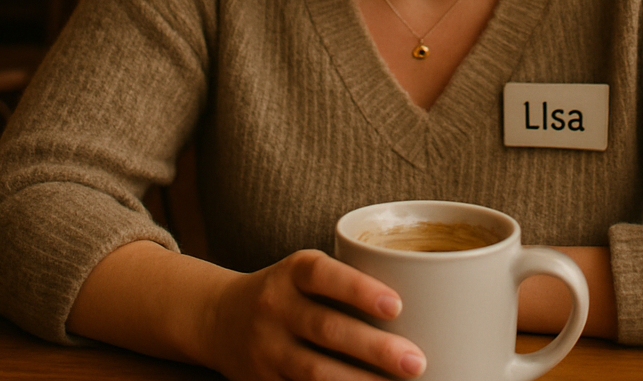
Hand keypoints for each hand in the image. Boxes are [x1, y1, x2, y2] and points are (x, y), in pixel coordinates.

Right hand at [208, 249, 426, 380]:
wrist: (218, 318)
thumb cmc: (288, 290)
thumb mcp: (306, 272)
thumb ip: (347, 283)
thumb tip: (423, 302)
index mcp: (292, 272)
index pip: (324, 274)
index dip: (359, 289)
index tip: (397, 305)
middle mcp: (276, 307)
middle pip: (326, 329)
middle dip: (373, 348)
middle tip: (416, 361)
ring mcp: (267, 350)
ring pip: (314, 372)